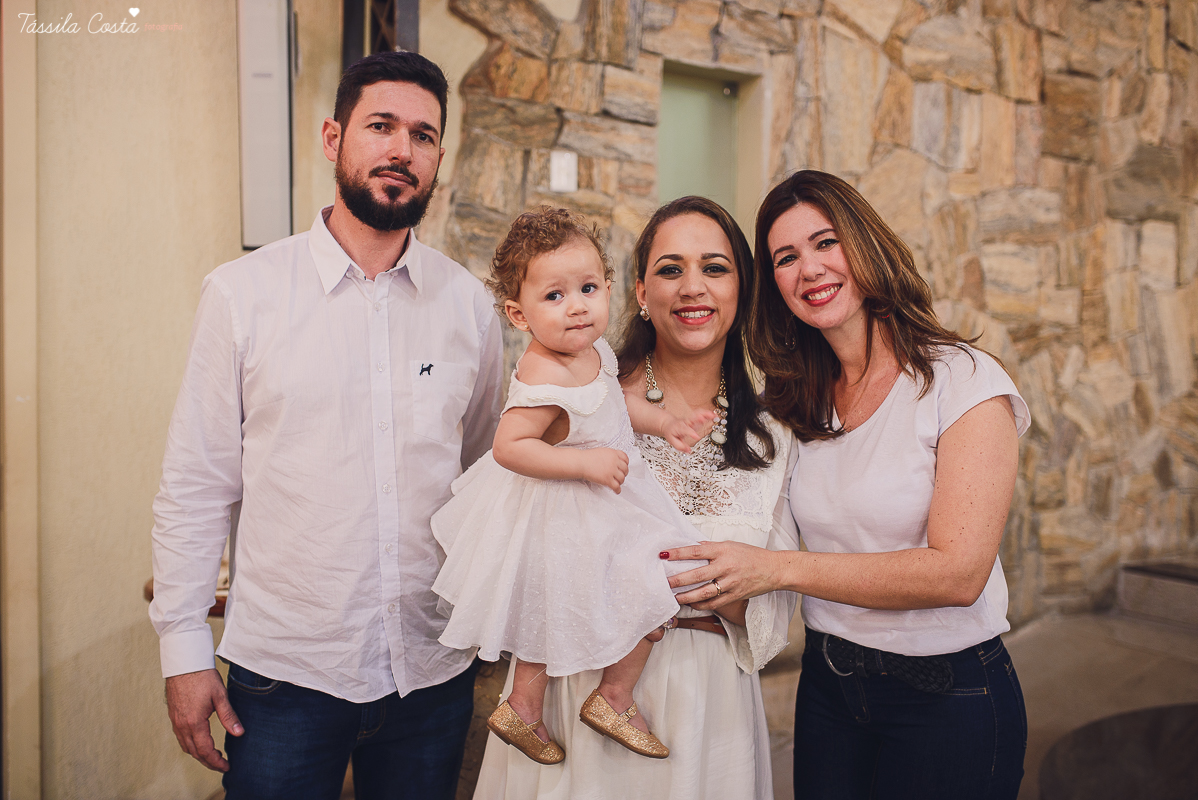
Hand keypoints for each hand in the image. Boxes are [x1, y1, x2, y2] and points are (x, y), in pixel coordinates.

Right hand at [165, 668, 243, 771]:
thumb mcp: (220, 696)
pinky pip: (180, 738)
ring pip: (186, 746)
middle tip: (222, 765)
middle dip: (208, 762)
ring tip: (212, 756)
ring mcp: (176, 721)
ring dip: (199, 754)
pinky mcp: (173, 716)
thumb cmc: (203, 677)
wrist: (184, 663)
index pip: (205, 751)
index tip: (226, 766)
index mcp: (194, 723)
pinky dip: (190, 745)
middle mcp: (182, 725)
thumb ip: (229, 716)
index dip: (216, 761)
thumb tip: (239, 733)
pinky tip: (199, 742)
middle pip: (194, 752)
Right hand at [582, 447, 628, 492]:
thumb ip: (610, 455)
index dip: (626, 464)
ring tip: (617, 483)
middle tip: (620, 476)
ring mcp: (611, 471)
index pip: (626, 458)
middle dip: (624, 473)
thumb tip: (615, 461)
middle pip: (625, 469)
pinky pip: (616, 486)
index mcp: (613, 453)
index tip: (624, 467)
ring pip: (622, 478)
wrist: (580, 462)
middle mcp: (614, 461)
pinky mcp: (607, 479)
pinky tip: (617, 491)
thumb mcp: (602, 451)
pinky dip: (618, 490)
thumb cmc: (588, 458)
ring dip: (621, 482)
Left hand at [660, 408, 715, 452]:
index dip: (691, 433)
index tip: (697, 437)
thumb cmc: (671, 432)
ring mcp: (690, 419)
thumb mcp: (672, 441)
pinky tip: (714, 414)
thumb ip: (680, 446)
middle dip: (700, 417)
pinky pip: (701, 413)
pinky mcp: (694, 418)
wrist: (668, 424)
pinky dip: (707, 413)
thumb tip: (688, 451)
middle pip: (693, 418)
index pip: (686, 430)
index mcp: (680, 428)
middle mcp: (686, 422)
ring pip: (698, 413)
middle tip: (707, 419)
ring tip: (714, 415)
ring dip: (706, 413)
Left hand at [662, 541, 785, 609]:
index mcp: (723, 550)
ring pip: (704, 592)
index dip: (678, 553)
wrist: (773, 569)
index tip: (663, 555)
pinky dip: (701, 605)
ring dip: (686, 597)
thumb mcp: (730, 545)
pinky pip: (714, 603)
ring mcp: (730, 582)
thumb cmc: (750, 555)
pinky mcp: (735, 595)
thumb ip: (711, 547)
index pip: (695, 551)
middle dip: (678, 580)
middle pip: (697, 575)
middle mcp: (726, 566)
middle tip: (664, 582)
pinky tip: (691, 605)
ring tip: (674, 597)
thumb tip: (692, 546)